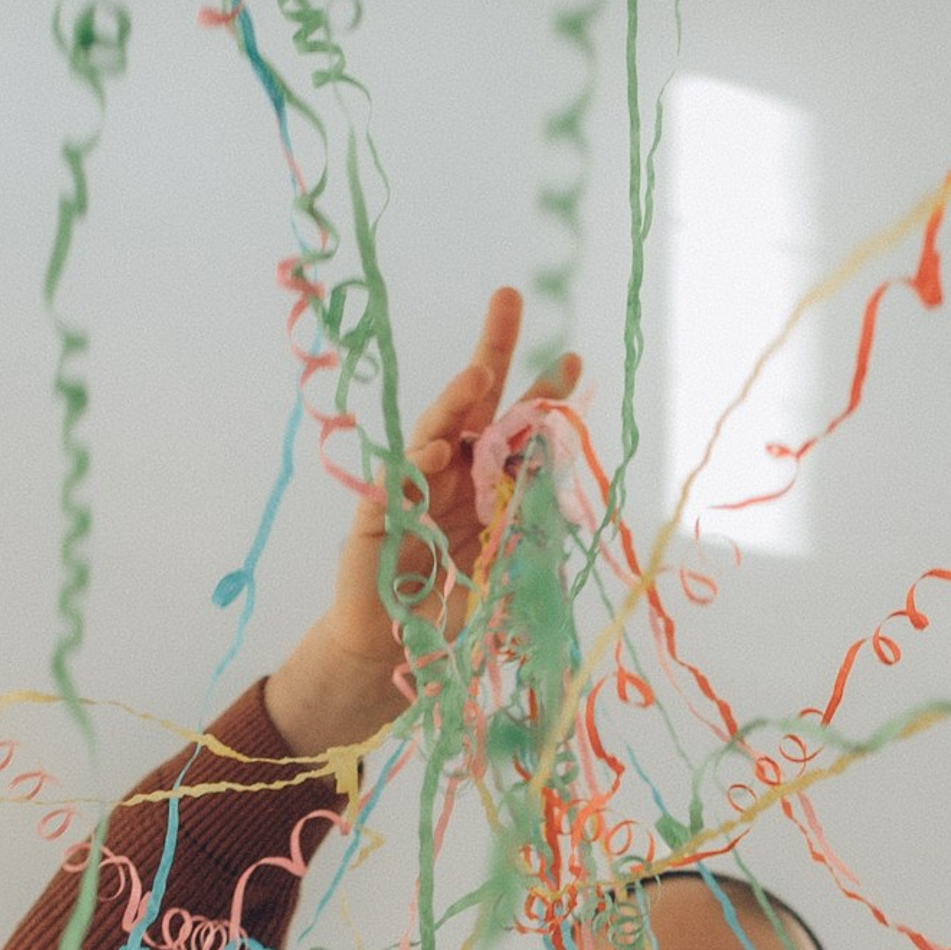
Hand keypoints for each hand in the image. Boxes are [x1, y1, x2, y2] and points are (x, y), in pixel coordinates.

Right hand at [264, 289, 580, 757]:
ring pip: (435, 432)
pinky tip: (438, 450)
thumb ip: (527, 540)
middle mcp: (450, 475)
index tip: (573, 359)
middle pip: (474, 406)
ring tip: (477, 374)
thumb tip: (569, 515)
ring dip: (456, 401)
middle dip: (492, 351)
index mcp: (486, 484)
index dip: (541, 396)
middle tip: (510, 298)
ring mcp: (412, 490)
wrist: (391, 651)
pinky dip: (418, 467)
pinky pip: (399, 484)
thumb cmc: (448, 609)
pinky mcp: (377, 517)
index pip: (516, 432)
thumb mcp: (504, 572)